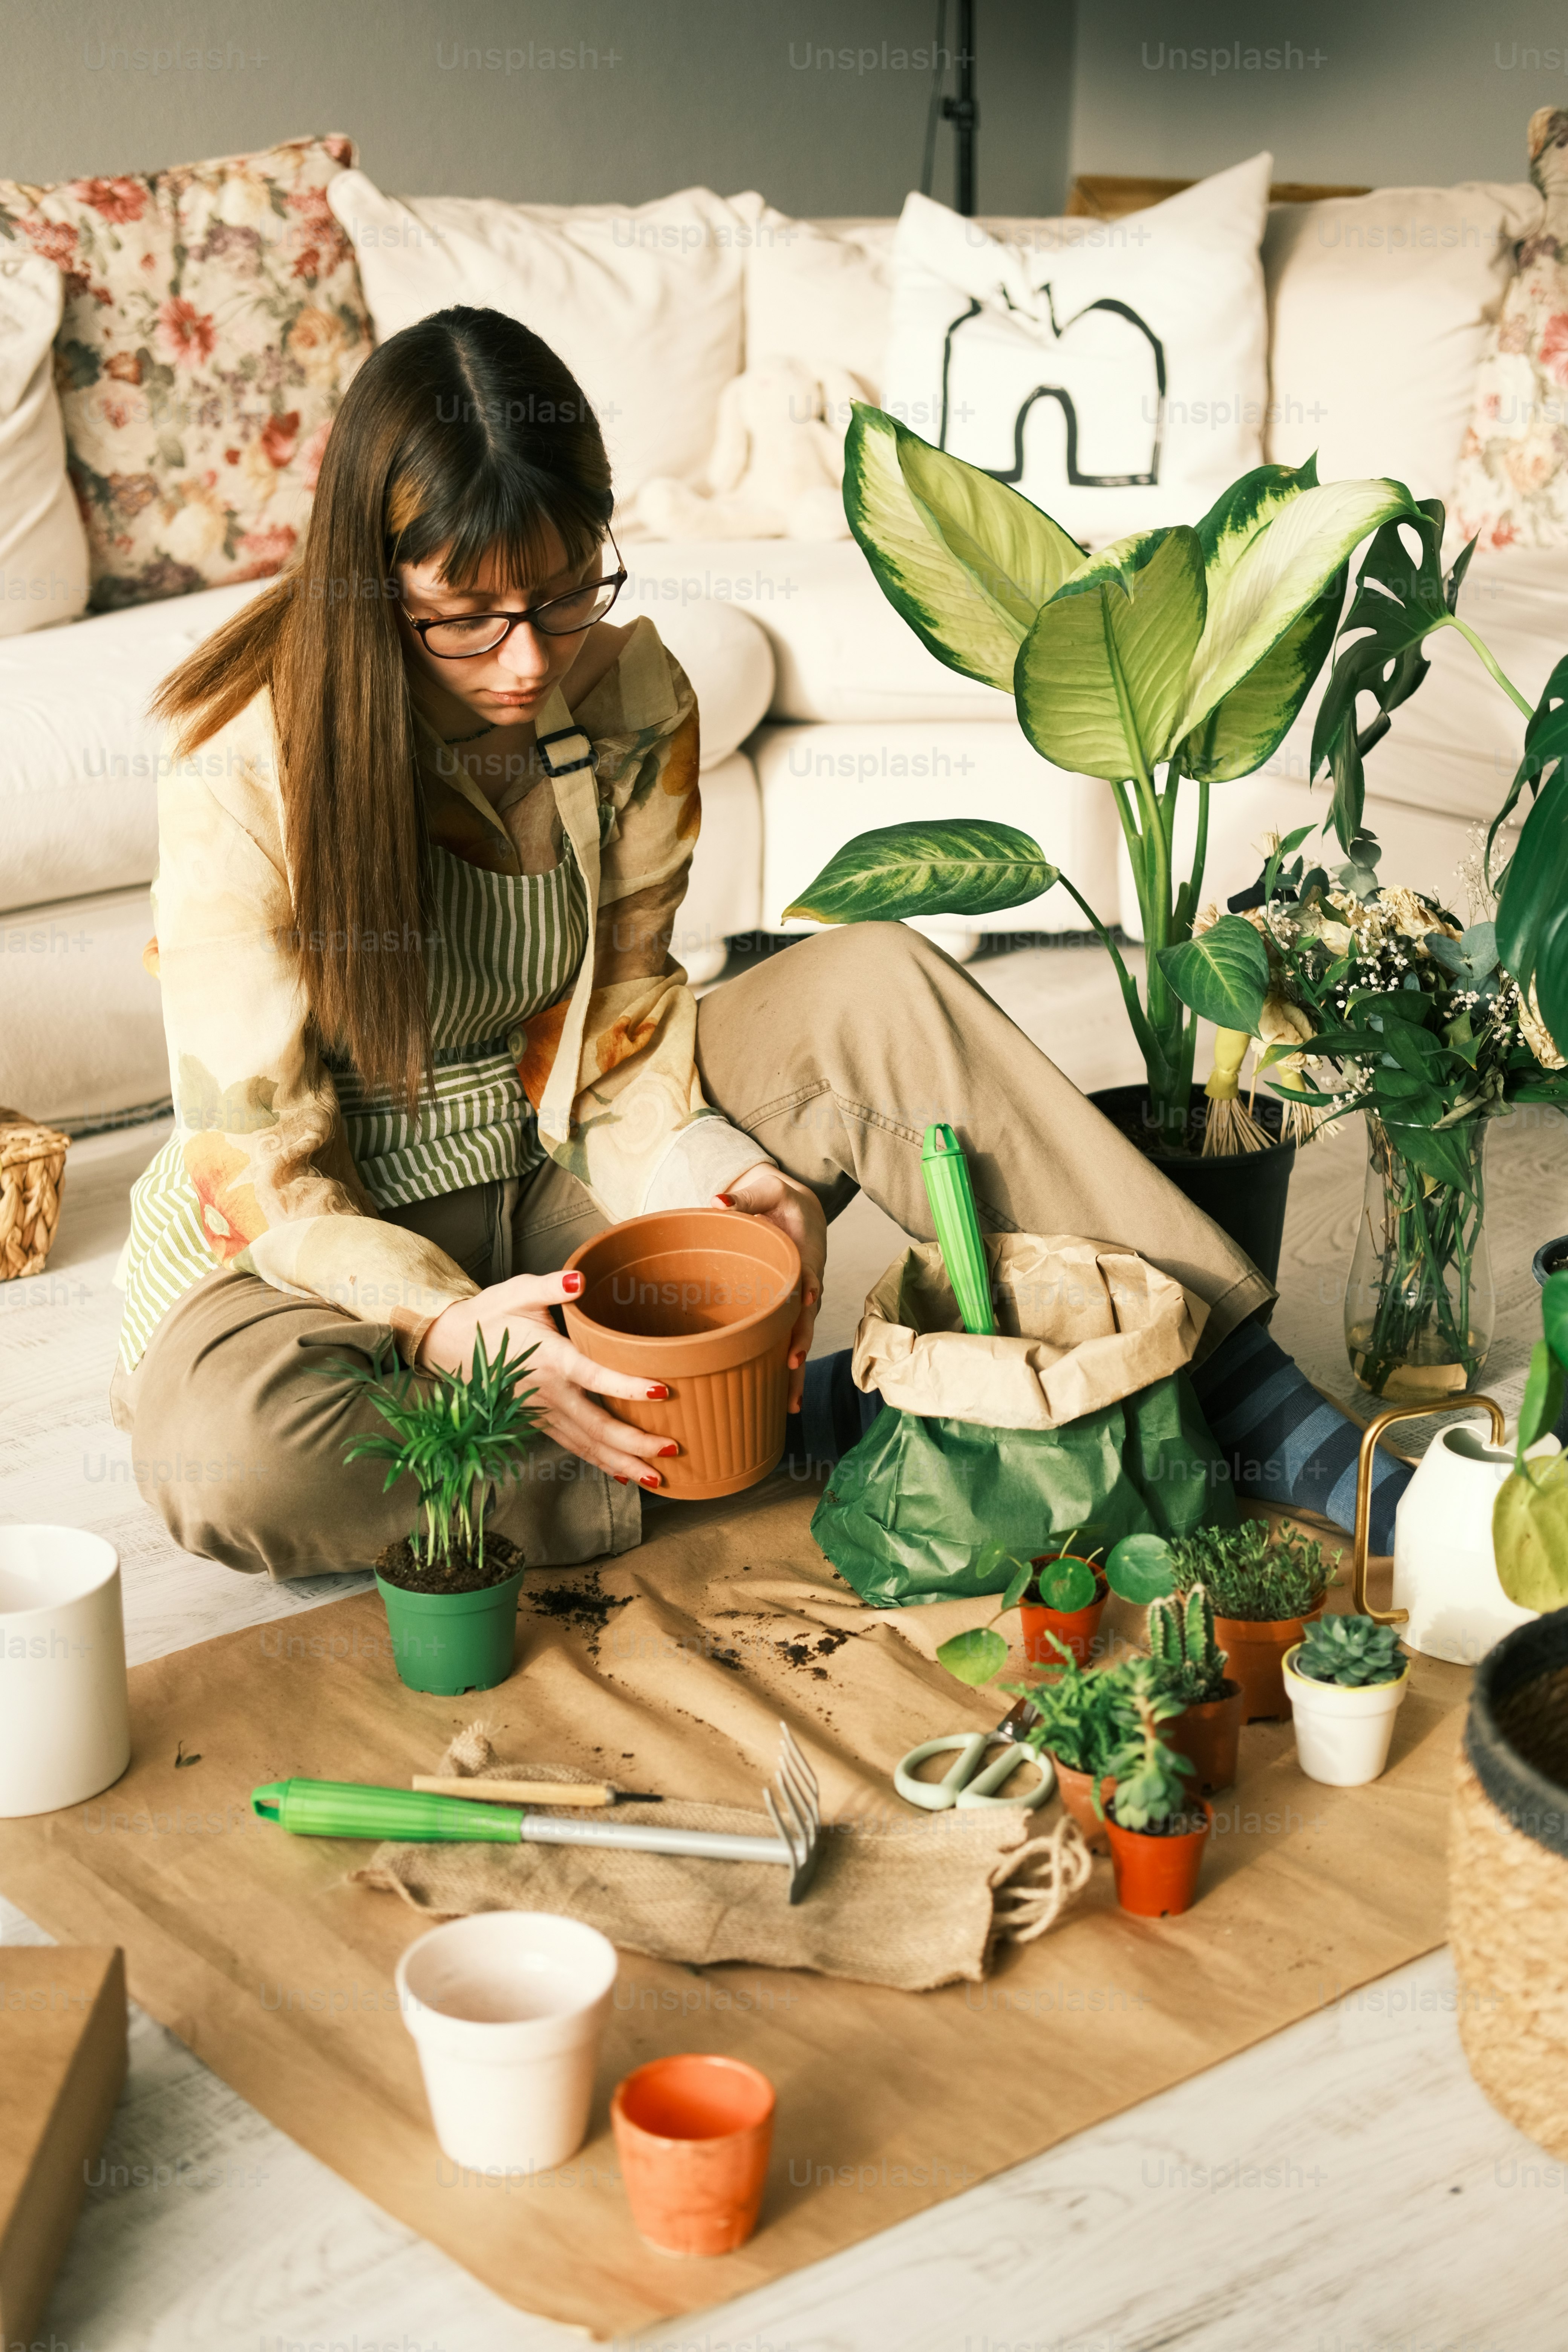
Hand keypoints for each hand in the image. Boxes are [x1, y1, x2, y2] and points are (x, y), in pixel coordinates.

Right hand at [417, 1272, 675, 1487]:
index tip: (663, 1392)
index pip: (595, 1376)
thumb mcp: (519, 1292)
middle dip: (636, 1443)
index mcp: (550, 1359)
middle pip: (597, 1426)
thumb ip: (551, 1286)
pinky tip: (623, 1475)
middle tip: (673, 1448)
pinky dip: (599, 1463)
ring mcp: (543, 1413)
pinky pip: (574, 1447)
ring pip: (587, 1446)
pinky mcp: (539, 1421)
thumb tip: (580, 1280)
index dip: (628, 1387)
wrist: (450, 1346)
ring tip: (657, 1477)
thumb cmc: (490, 1315)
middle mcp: (549, 1393)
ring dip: (623, 1463)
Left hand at [714, 1166, 826, 1410]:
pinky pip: (786, 1344)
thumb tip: (716, 1201)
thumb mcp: (766, 1191)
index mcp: (804, 1255)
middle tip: (792, 1366)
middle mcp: (806, 1286)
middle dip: (800, 1344)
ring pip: (798, 1341)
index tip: (808, 1297)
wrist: (797, 1210)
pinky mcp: (786, 1315)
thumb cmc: (779, 1201)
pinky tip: (777, 1401)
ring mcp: (798, 1305)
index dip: (807, 1287)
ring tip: (788, 1405)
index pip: (808, 1274)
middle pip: (805, 1320)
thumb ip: (744, 1198)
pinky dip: (784, 1372)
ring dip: (794, 1373)